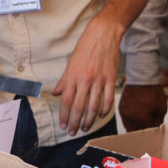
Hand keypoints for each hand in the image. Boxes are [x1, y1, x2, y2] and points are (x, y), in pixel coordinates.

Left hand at [53, 15, 120, 136]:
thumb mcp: (70, 62)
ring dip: (89, 120)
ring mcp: (99, 80)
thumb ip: (64, 80)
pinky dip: (104, 110)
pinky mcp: (110, 79)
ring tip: (85, 128)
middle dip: (75, 122)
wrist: (103, 34)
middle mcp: (85, 80)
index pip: (66, 101)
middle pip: (79, 107)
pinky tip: (99, 116)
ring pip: (93, 106)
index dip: (64, 115)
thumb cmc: (85, 47)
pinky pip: (107, 99)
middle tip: (73, 132)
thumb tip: (56, 93)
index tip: (63, 125)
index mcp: (73, 76)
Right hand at [118, 84, 167, 131]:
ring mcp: (123, 113)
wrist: (141, 78)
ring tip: (142, 124)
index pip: (144, 135)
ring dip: (135, 127)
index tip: (153, 136)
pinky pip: (125, 119)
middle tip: (147, 132)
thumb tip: (156, 130)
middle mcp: (129, 118)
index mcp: (140, 119)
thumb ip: (157, 122)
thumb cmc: (152, 91)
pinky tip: (137, 117)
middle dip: (141, 133)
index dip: (149, 136)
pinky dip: (131, 120)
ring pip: (128, 127)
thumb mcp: (161, 108)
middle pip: (134, 133)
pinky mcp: (120, 108)